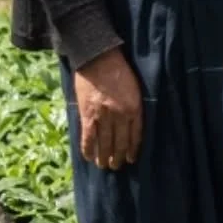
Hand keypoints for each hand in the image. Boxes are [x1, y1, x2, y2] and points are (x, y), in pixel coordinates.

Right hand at [73, 47, 143, 170]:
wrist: (97, 57)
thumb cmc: (118, 69)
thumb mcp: (133, 87)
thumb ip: (132, 105)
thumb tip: (129, 123)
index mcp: (134, 107)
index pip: (135, 135)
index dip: (132, 149)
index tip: (130, 158)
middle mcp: (120, 115)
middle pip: (120, 142)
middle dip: (118, 157)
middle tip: (116, 166)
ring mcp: (103, 116)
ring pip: (104, 144)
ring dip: (104, 157)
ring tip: (104, 165)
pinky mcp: (87, 115)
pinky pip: (88, 138)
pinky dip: (88, 150)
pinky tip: (89, 157)